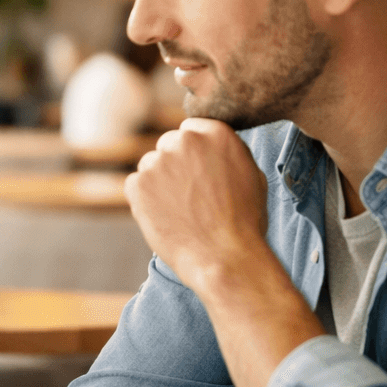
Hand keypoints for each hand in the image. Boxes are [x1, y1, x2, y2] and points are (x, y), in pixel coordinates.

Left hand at [125, 119, 269, 292]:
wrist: (224, 257)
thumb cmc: (244, 222)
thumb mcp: (250, 175)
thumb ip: (226, 153)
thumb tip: (210, 147)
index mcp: (215, 133)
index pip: (192, 130)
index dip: (193, 152)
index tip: (196, 169)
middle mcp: (184, 140)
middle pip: (169, 144)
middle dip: (175, 165)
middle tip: (188, 195)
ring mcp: (158, 161)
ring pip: (151, 164)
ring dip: (159, 181)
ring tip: (180, 210)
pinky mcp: (137, 184)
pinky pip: (136, 185)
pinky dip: (145, 200)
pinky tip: (166, 217)